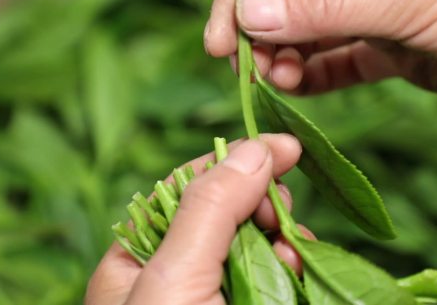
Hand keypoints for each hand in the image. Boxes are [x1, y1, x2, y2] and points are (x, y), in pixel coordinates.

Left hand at [85, 134, 312, 304]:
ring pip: (260, 245)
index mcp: (137, 259)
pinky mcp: (251, 304)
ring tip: (291, 252)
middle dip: (263, 204)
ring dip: (284, 239)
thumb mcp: (176, 275)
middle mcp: (175, 276)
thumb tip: (254, 149)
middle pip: (230, 213)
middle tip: (281, 211)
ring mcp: (214, 295)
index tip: (285, 147)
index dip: (234, 161)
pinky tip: (299, 271)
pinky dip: (294, 269)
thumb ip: (210, 209)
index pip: (187, 188)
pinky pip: (278, 276)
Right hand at [204, 0, 436, 129]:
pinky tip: (294, 88)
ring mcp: (382, 3)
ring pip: (312, 26)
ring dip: (285, 54)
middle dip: (264, 27)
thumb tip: (249, 12)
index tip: (224, 38)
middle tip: (242, 66)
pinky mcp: (395, 46)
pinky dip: (314, 74)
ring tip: (272, 81)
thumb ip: (327, 4)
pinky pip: (339, 59)